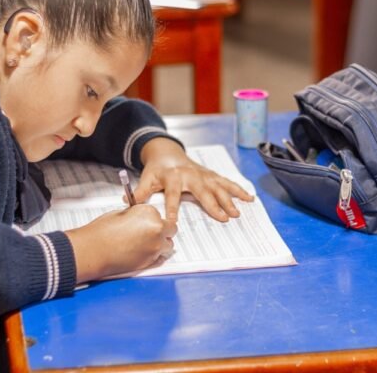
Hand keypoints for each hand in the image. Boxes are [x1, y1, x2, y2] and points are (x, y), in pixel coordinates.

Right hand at [65, 204, 175, 282]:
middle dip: (162, 230)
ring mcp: (155, 247)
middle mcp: (156, 229)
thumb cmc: (102, 232)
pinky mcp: (151, 261)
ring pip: (168, 245)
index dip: (152, 218)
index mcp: (149, 213)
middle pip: (170, 229)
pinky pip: (161, 258)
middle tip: (151, 232)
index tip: (146, 222)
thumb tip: (141, 221)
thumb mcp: (121, 214)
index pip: (159, 214)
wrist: (94, 251)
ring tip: (146, 244)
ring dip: (161, 243)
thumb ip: (137, 216)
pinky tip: (146, 253)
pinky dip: (156, 256)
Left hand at [135, 138, 254, 222]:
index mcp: (173, 177)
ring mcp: (204, 174)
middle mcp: (191, 175)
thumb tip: (127, 203)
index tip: (173, 222)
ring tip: (238, 212)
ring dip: (230, 199)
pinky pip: (226, 183)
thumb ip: (139, 191)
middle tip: (224, 218)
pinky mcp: (211, 175)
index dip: (173, 209)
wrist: (167, 152)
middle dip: (215, 205)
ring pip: (219, 187)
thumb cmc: (157, 169)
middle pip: (204, 191)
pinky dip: (238, 190)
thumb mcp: (146, 178)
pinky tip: (249, 198)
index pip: (173, 196)